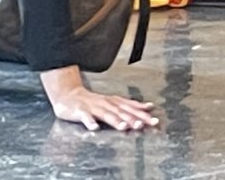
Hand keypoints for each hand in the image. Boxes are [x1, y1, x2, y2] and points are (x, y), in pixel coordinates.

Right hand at [42, 67, 157, 131]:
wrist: (69, 95)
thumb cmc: (93, 102)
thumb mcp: (113, 102)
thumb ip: (129, 106)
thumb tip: (148, 107)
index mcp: (114, 102)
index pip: (131, 108)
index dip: (143, 114)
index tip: (154, 120)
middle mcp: (106, 104)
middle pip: (121, 112)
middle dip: (132, 118)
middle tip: (143, 124)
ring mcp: (93, 108)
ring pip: (106, 115)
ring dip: (115, 121)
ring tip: (123, 127)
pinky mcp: (80, 112)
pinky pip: (85, 118)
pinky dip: (90, 122)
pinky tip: (94, 128)